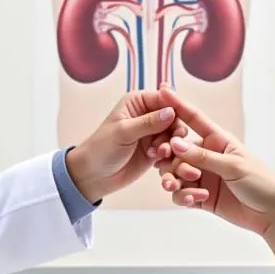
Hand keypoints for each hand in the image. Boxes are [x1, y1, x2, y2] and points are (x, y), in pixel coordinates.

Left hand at [65, 90, 188, 201]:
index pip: (164, 98)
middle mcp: (148, 114)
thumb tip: (171, 112)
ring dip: (170, 144)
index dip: (175, 106)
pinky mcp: (156, 149)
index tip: (180, 118)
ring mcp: (153, 133)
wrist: (94, 175)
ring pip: (174, 134)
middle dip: (174, 129)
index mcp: (138, 102)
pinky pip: (171, 148)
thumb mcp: (124, 132)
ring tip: (158, 153)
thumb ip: (148, 122)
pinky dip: (168, 154)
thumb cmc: (101, 148)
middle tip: (171, 142)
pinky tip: (156, 160)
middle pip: (174, 116)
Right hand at [153, 86, 274, 234]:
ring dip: (174, 180)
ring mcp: (203, 176)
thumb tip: (175, 143)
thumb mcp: (233, 166)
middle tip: (179, 173)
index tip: (162, 90)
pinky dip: (183, 196)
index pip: (193, 119)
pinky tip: (195, 200)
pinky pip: (181, 193)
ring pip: (175, 173)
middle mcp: (207, 156)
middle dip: (172, 160)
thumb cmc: (262, 183)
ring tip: (183, 189)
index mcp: (218, 140)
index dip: (177, 105)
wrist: (273, 213)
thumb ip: (202, 157)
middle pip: (176, 151)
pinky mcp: (201, 196)